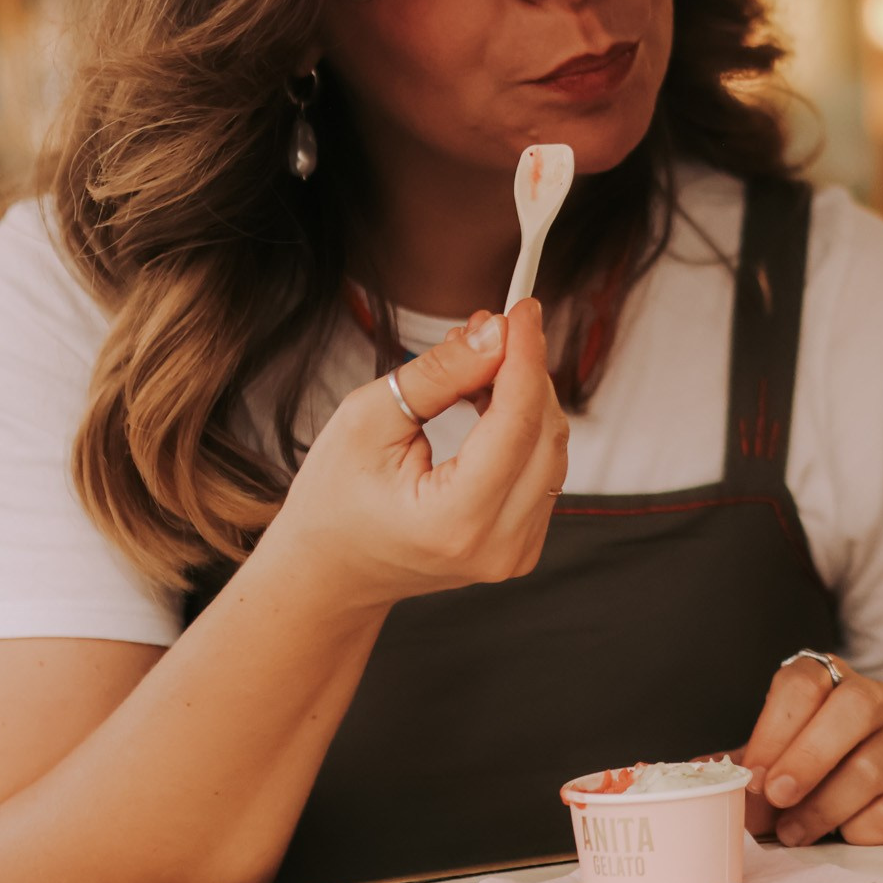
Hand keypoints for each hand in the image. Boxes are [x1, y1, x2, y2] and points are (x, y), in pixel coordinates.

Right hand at [256, 298, 569, 608]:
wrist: (331, 572)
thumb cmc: (334, 502)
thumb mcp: (367, 421)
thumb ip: (438, 375)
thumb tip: (494, 334)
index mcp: (454, 521)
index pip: (517, 423)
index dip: (525, 356)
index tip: (522, 310)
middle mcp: (497, 546)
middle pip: (545, 433)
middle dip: (523, 371)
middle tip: (487, 329)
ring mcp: (516, 553)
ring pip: (551, 450)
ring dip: (524, 397)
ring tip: (475, 366)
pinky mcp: (523, 546)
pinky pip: (543, 471)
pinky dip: (524, 429)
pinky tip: (488, 404)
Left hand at [735, 654, 882, 846]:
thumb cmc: (818, 771)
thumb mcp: (776, 759)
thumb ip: (742, 764)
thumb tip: (692, 774)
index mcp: (832, 681)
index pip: (805, 682)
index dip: (775, 729)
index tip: (754, 777)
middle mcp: (878, 699)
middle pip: (855, 708)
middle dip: (810, 758)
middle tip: (778, 799)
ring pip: (875, 766)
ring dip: (826, 808)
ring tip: (796, 833)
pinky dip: (863, 830)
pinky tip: (845, 834)